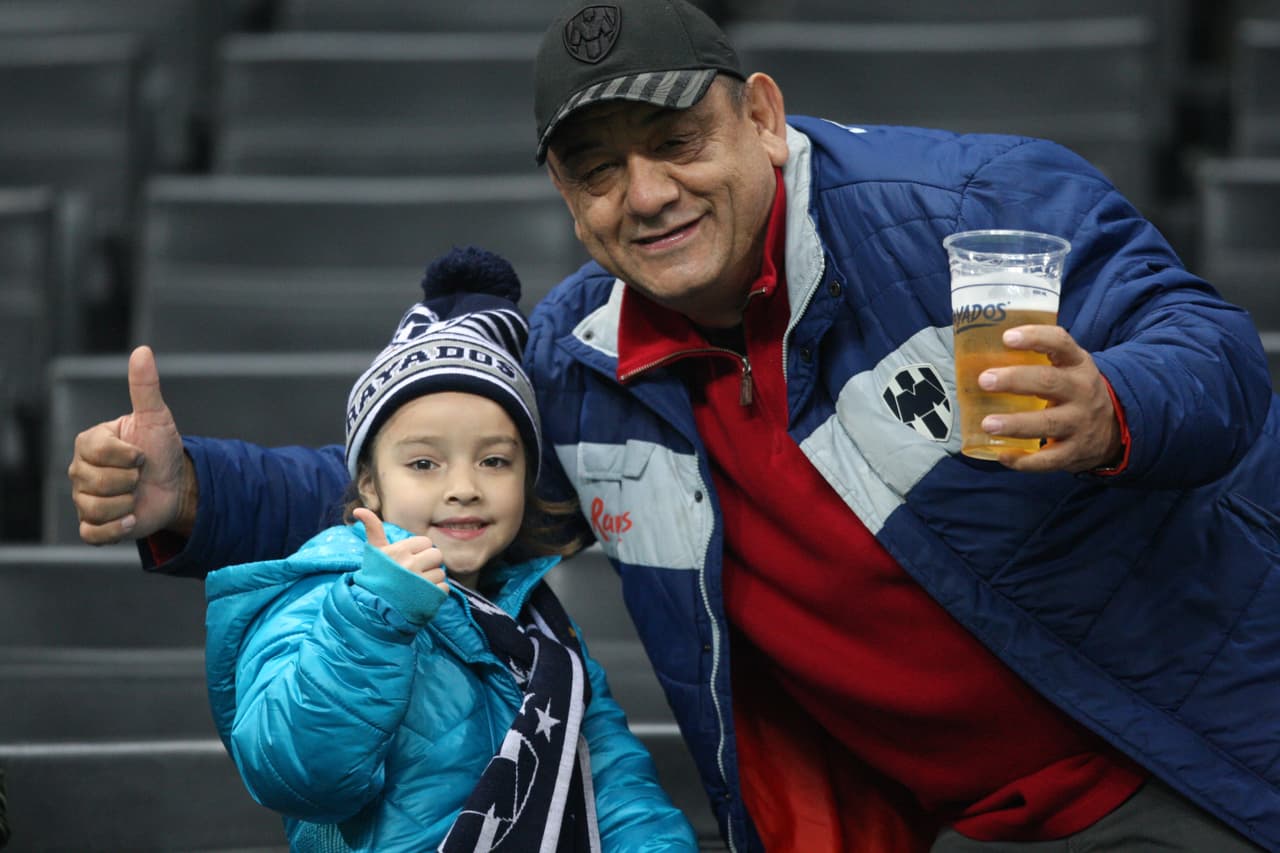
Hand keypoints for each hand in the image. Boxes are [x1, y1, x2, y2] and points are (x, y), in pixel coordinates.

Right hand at [67, 346, 195, 543]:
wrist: (176, 485)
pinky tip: (131, 517)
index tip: (142, 454)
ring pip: (96, 507)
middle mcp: (80, 470)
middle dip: (130, 481)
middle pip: (96, 482)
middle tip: (140, 477)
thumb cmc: (162, 449)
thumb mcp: (156, 418)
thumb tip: (142, 351)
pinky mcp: (93, 525)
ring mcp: (84, 499)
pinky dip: (116, 529)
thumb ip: (145, 387)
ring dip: (127, 504)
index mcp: (89, 443)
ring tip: (136, 495)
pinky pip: (93, 534)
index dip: (128, 456)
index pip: (98, 452)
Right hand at [354, 508, 448, 592]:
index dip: (419, 551)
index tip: (409, 559)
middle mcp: (410, 565)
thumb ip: (373, 528)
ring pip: (441, 573)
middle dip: (428, 563)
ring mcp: (420, 582)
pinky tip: (423, 595)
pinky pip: (444, 588)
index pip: (425, 542)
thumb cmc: (375, 577)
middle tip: (415, 572)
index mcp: (399, 551)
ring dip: (432, 579)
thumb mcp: (374, 552)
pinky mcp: (428, 597)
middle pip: (436, 555)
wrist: (373, 608)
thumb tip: (358, 509)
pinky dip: (437, 592)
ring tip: (417, 585)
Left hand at [976, 325, 1122, 472]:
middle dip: (1014, 380)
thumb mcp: (1067, 368)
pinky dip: (1024, 461)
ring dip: (1015, 424)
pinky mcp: (1075, 452)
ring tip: (987, 424)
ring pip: (1047, 423)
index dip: (1034, 338)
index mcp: (1077, 364)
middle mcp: (1082, 390)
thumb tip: (977, 354)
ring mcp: (1080, 423)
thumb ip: (1037, 360)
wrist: (1114, 428)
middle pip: (1048, 382)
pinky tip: (1002, 456)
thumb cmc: (1073, 391)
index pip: (1060, 343)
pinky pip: (1048, 460)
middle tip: (985, 380)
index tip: (1007, 337)